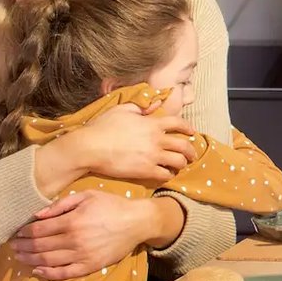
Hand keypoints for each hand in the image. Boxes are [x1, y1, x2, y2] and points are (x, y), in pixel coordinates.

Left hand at [12, 189, 159, 280]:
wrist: (137, 222)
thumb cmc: (112, 205)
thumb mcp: (87, 196)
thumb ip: (61, 205)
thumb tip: (38, 215)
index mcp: (72, 221)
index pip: (39, 230)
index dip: (24, 232)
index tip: (16, 232)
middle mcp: (74, 240)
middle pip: (39, 246)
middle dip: (23, 246)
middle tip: (13, 246)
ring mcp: (82, 255)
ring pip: (48, 260)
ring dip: (30, 259)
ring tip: (20, 257)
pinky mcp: (89, 266)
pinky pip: (64, 273)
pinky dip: (48, 273)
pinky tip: (37, 269)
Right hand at [56, 99, 198, 183]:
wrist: (90, 147)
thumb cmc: (103, 126)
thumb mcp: (123, 109)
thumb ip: (141, 107)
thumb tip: (155, 105)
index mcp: (152, 123)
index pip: (178, 123)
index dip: (187, 128)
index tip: (192, 132)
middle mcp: (156, 139)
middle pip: (184, 145)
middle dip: (191, 150)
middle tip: (192, 154)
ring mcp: (152, 156)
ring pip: (178, 161)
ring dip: (182, 164)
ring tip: (180, 166)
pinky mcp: (145, 171)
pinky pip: (165, 175)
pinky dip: (169, 175)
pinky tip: (167, 174)